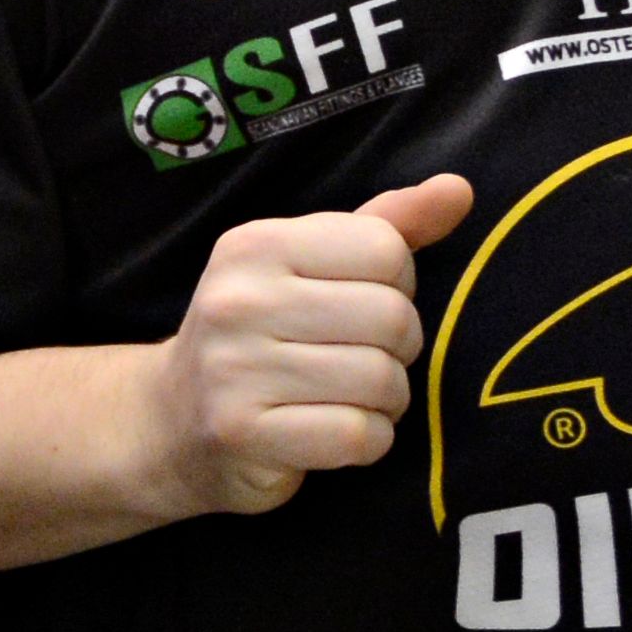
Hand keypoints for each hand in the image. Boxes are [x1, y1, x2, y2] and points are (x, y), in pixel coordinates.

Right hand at [149, 174, 468, 516]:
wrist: (173, 420)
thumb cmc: (263, 333)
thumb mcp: (311, 267)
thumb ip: (386, 226)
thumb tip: (458, 188)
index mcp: (254, 244)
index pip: (385, 249)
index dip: (395, 285)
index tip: (358, 305)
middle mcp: (237, 298)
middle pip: (392, 317)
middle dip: (396, 349)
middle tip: (357, 358)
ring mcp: (233, 368)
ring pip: (382, 381)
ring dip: (384, 401)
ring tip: (346, 397)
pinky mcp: (242, 432)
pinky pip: (358, 437)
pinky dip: (366, 442)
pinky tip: (330, 432)